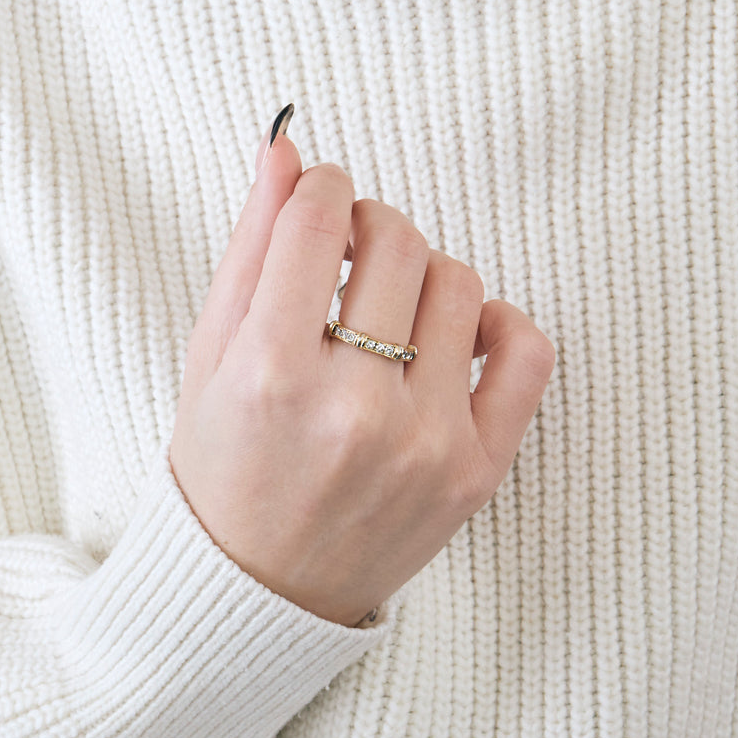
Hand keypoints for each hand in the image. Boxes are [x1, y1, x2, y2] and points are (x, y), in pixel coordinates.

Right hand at [169, 121, 554, 626]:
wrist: (261, 588)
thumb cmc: (224, 468)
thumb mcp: (211, 356)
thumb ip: (251, 246)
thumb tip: (285, 149)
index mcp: (270, 374)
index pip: (319, 221)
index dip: (323, 187)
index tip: (323, 198)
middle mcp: (354, 409)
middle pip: (400, 242)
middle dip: (374, 224)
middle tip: (355, 252)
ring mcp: (425, 444)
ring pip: (461, 284)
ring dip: (424, 274)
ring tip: (391, 310)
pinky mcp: (476, 472)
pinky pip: (527, 351)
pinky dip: (498, 323)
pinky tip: (457, 337)